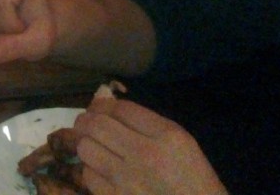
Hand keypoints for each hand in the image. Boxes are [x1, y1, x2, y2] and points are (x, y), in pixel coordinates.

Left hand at [71, 98, 227, 194]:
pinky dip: (91, 169)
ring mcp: (128, 180)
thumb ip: (146, 121)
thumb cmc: (193, 179)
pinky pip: (88, 176)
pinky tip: (101, 170)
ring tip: (94, 146)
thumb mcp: (182, 142)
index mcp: (167, 136)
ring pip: (86, 148)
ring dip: (86, 143)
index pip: (122, 109)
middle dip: (86, 120)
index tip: (100, 108)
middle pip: (97, 125)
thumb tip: (104, 99)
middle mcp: (145, 155)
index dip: (104, 104)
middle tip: (86, 123)